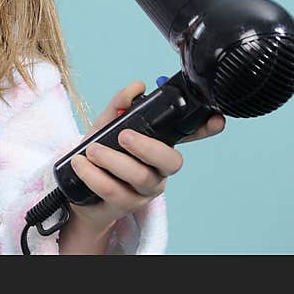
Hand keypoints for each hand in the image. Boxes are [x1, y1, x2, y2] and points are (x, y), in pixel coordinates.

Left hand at [67, 80, 225, 235]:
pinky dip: (94, 175)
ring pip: (141, 177)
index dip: (203, 128)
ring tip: (91, 150)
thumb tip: (135, 88)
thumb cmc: (97, 155)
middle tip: (122, 136)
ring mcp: (144, 191)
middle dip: (147, 146)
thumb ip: (118, 106)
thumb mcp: (105, 127)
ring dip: (112, 160)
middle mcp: (158, 170)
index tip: (216, 119)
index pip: (187, 137)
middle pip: (171, 161)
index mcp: (157, 146)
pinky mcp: (126, 206)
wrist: (77, 192)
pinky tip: (80, 164)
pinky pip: (114, 191)